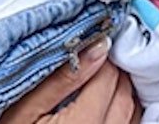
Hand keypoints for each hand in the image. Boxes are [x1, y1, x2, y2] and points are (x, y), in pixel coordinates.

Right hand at [0, 38, 140, 123]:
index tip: (91, 47)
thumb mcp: (26, 109)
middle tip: (96, 60)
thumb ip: (61, 79)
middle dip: (114, 72)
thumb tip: (97, 47)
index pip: (109, 77)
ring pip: (132, 111)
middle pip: (124, 94)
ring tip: (100, 80)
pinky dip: (124, 111)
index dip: (102, 57)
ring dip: (121, 91)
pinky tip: (107, 103)